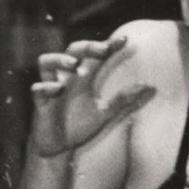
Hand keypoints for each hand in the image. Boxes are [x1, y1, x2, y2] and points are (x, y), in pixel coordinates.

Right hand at [29, 34, 155, 157]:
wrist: (58, 148)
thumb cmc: (79, 127)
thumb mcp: (105, 114)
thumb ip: (124, 100)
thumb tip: (150, 87)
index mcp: (82, 79)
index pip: (96, 56)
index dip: (109, 46)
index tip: (125, 40)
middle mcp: (66, 78)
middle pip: (72, 50)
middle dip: (86, 47)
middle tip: (102, 50)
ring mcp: (51, 89)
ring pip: (46, 62)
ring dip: (59, 60)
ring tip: (75, 66)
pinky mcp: (40, 104)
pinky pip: (37, 89)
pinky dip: (46, 87)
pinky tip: (57, 89)